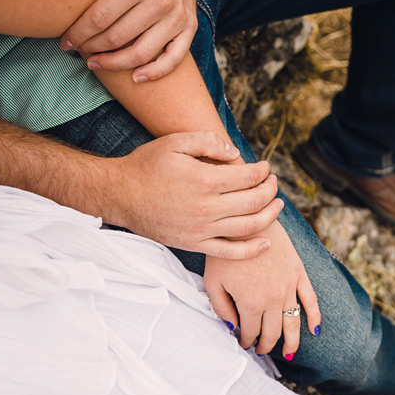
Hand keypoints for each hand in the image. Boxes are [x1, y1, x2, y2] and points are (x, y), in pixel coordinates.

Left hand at [61, 0, 198, 81]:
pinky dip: (155, 72)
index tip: (65, 41)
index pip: (100, 18)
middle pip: (116, 39)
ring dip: (114, 64)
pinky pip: (173, 58)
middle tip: (78, 50)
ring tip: (95, 63)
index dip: (78, 33)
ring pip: (140, 54)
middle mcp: (160, 0)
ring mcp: (176, 16)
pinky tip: (135, 78)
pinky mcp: (188, 26)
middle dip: (91, 49)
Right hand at [104, 132, 281, 259]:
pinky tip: (266, 243)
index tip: (265, 167)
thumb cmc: (146, 165)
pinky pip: (229, 252)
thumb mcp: (175, 142)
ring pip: (249, 226)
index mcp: (204, 180)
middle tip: (272, 183)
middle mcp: (206, 207)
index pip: (249, 176)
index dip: (263, 170)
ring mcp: (200, 229)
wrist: (119, 195)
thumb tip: (235, 153)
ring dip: (269, 215)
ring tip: (276, 205)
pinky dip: (251, 250)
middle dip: (270, 190)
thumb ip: (208, 142)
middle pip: (255, 201)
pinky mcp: (193, 244)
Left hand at [203, 220, 320, 356]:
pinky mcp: (299, 273)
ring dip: (291, 341)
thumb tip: (232, 328)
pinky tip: (315, 330)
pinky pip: (310, 300)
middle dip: (266, 345)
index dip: (246, 341)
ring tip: (287, 353)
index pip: (251, 333)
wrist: (246, 221)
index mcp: (250, 303)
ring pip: (293, 323)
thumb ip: (221, 309)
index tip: (243, 343)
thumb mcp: (212, 282)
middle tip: (260, 350)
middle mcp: (273, 299)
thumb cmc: (224, 252)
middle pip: (273, 333)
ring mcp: (289, 287)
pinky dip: (314, 317)